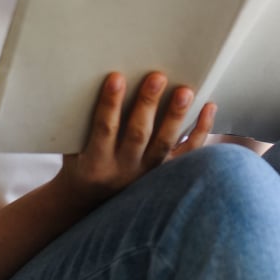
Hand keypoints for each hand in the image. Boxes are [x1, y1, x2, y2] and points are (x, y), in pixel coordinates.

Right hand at [57, 71, 215, 200]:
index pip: (104, 128)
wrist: (91, 202)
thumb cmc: (82, 164)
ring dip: (175, 116)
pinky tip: (209, 107)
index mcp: (96, 161)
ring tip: (185, 92)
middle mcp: (124, 169)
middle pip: (138, 134)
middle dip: (147, 105)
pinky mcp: (165, 174)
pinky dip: (200, 131)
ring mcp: (147, 174)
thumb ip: (82, 122)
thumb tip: (91, 80)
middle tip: (157, 78)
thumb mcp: (71, 148)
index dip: (110, 104)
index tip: (116, 78)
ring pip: (164, 144)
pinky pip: (187, 154)